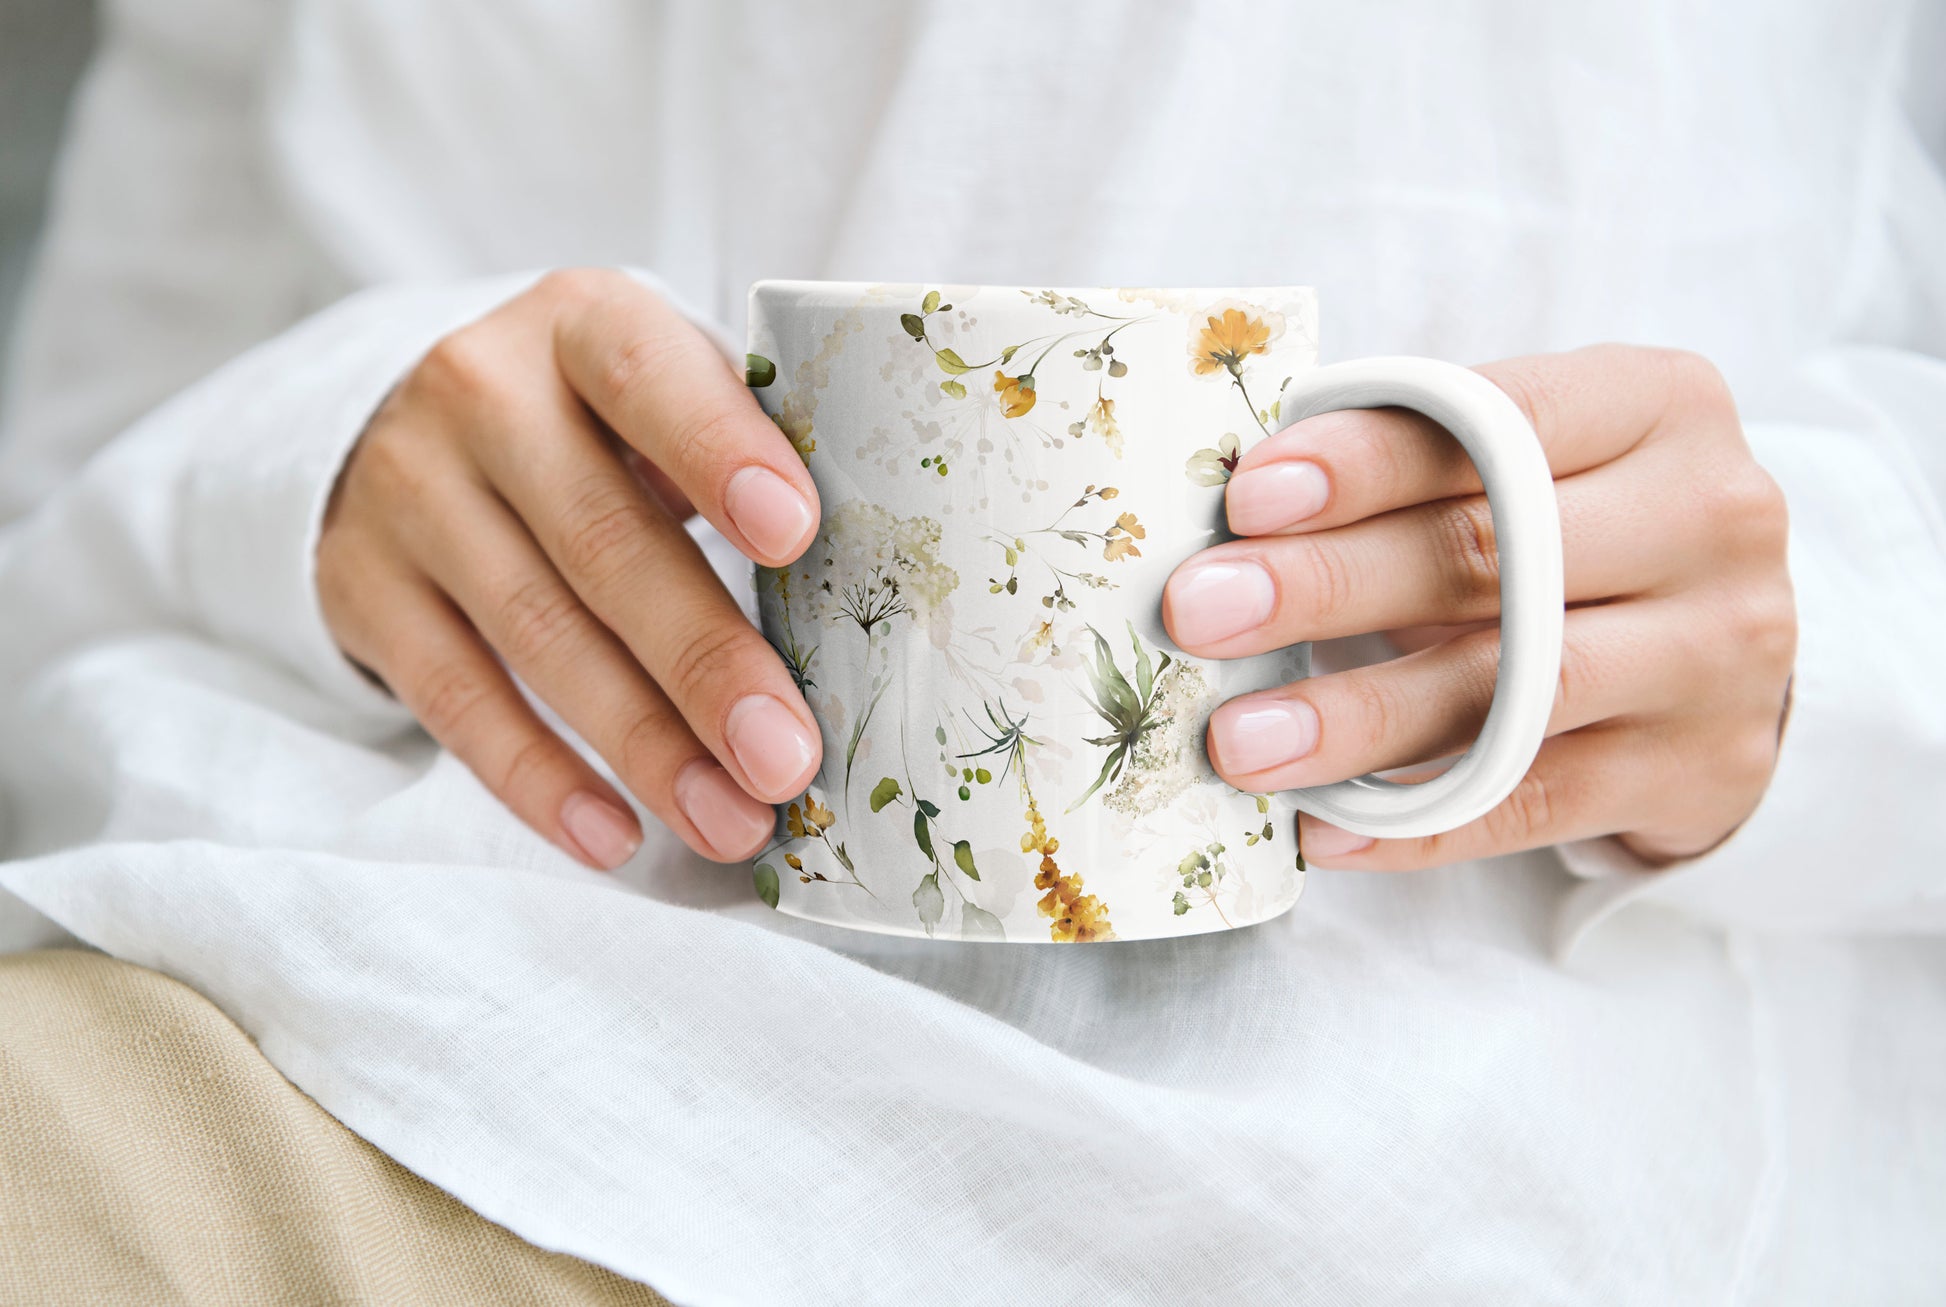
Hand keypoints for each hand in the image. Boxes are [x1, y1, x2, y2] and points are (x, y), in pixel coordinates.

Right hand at [319, 269, 822, 868]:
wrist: (408, 427)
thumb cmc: (602, 424)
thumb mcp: (663, 393)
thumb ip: (746, 455)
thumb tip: (878, 600)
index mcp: (585, 325)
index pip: (648, 376)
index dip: (720, 452)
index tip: (795, 536)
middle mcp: (483, 393)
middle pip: (602, 540)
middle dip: (703, 662)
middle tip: (785, 757)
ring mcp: (411, 493)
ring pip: (536, 633)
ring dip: (643, 745)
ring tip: (731, 820)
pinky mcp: (364, 588)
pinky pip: (455, 700)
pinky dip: (538, 780)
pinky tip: (615, 835)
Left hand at [1162, 345, 1794, 868]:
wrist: (1729, 643)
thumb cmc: (1577, 527)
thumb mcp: (1530, 458)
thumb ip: (1418, 463)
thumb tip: (1233, 523)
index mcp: (1655, 404)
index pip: (1499, 421)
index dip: (1367, 462)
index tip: (1248, 497)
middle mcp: (1709, 517)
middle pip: (1498, 553)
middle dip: (1330, 584)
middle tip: (1201, 613)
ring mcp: (1719, 652)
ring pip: (1518, 690)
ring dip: (1361, 717)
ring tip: (1241, 742)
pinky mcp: (1700, 768)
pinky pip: (1537, 805)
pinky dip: (1421, 825)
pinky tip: (1323, 828)